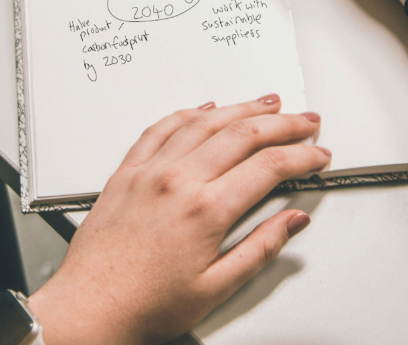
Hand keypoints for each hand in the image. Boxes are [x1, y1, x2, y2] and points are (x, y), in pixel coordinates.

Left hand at [28, 96, 330, 344]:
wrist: (90, 305)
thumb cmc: (145, 303)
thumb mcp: (216, 288)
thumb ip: (260, 250)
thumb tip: (291, 222)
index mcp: (205, 210)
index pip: (268, 167)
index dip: (301, 156)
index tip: (317, 155)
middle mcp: (177, 181)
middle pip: (243, 134)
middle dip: (283, 124)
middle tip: (306, 120)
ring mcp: (150, 171)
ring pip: (204, 122)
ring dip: (241, 108)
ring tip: (267, 103)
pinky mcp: (127, 172)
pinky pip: (161, 128)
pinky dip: (188, 113)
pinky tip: (205, 108)